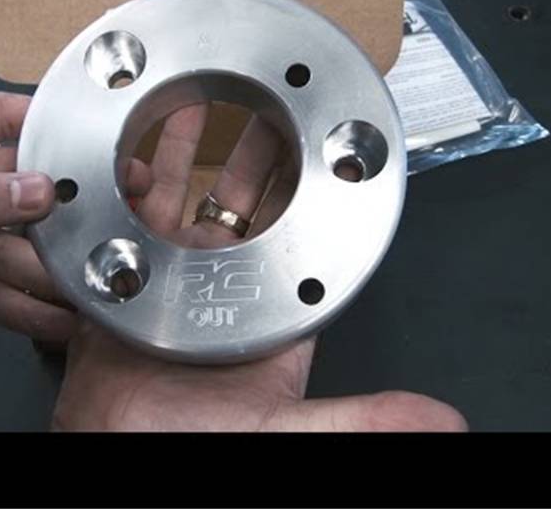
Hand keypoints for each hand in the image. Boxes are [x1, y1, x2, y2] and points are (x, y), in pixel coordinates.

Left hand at [0, 93, 77, 375]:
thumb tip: (41, 190)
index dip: (43, 125)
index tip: (96, 140)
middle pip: (16, 189)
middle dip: (64, 204)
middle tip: (117, 213)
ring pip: (15, 246)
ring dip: (49, 266)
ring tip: (89, 282)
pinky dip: (28, 307)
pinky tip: (60, 317)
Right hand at [51, 104, 468, 430]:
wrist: (114, 450)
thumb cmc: (189, 445)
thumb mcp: (282, 428)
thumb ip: (355, 422)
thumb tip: (436, 423)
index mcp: (273, 311)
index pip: (302, 234)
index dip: (309, 186)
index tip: (318, 142)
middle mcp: (225, 285)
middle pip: (246, 205)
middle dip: (256, 152)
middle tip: (266, 101)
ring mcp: (175, 276)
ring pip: (186, 201)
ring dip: (193, 155)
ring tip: (199, 103)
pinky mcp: (125, 276)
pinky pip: (128, 217)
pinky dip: (132, 183)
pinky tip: (135, 154)